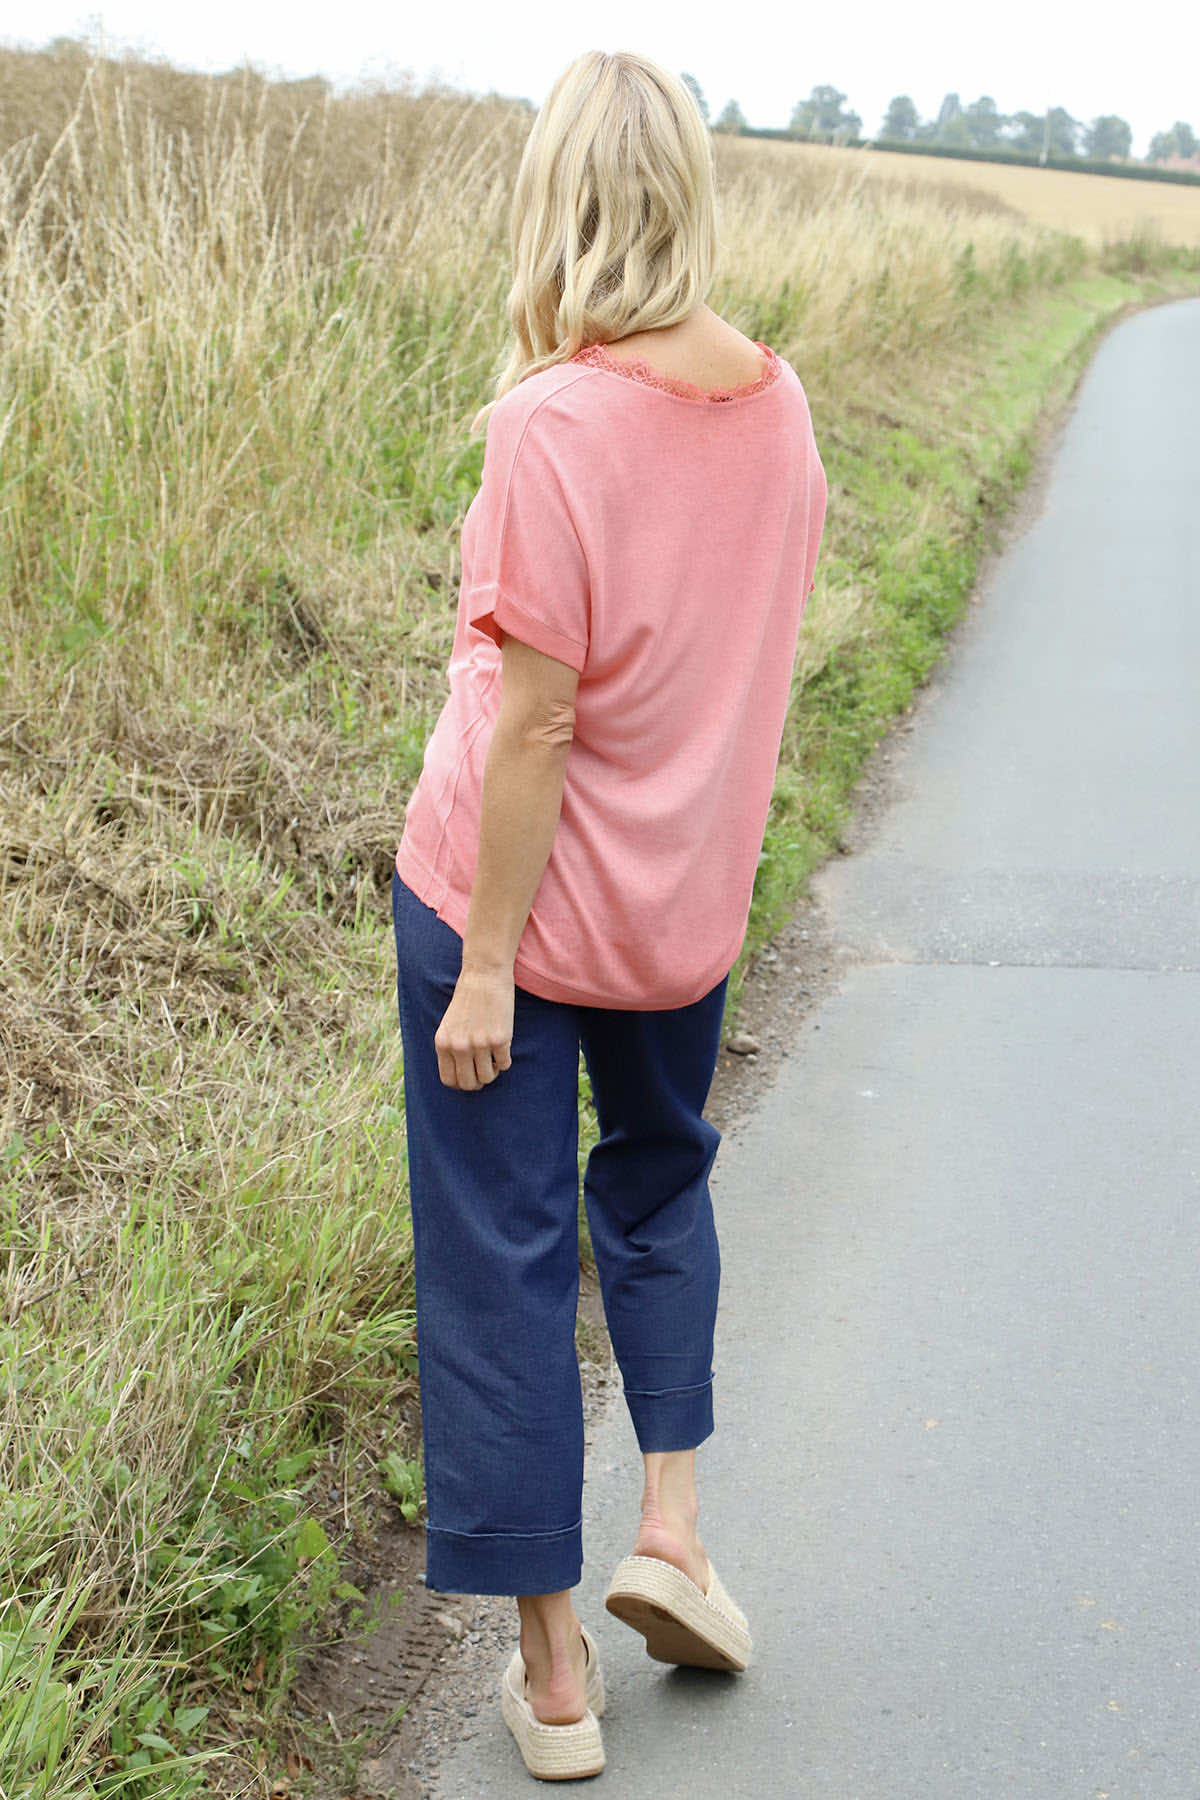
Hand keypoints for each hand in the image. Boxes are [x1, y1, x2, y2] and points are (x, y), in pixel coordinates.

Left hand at [434, 968, 513, 1090]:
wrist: (484, 975)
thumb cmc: (468, 999)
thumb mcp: (450, 1025)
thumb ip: (452, 1048)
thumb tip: (463, 1076)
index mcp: (443, 1043)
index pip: (449, 1080)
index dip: (461, 1083)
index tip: (470, 1076)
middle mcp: (459, 1046)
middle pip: (468, 1084)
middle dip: (477, 1082)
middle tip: (484, 1072)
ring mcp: (480, 1044)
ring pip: (487, 1077)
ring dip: (492, 1071)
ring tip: (493, 1058)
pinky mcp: (500, 1039)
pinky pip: (504, 1064)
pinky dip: (505, 1061)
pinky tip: (503, 1047)